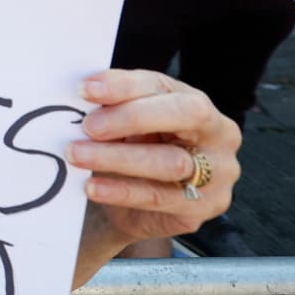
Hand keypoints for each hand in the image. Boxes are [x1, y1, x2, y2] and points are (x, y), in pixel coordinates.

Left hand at [71, 70, 239, 261]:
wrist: (133, 209)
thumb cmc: (133, 153)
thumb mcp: (125, 127)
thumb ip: (111, 109)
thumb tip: (83, 95)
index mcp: (195, 102)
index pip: (162, 85)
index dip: (124, 86)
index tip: (86, 90)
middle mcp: (217, 134)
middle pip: (185, 114)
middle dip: (132, 116)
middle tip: (89, 126)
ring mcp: (218, 173)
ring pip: (170, 161)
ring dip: (117, 157)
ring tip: (77, 155)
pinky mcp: (204, 207)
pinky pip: (159, 197)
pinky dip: (121, 191)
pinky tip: (91, 187)